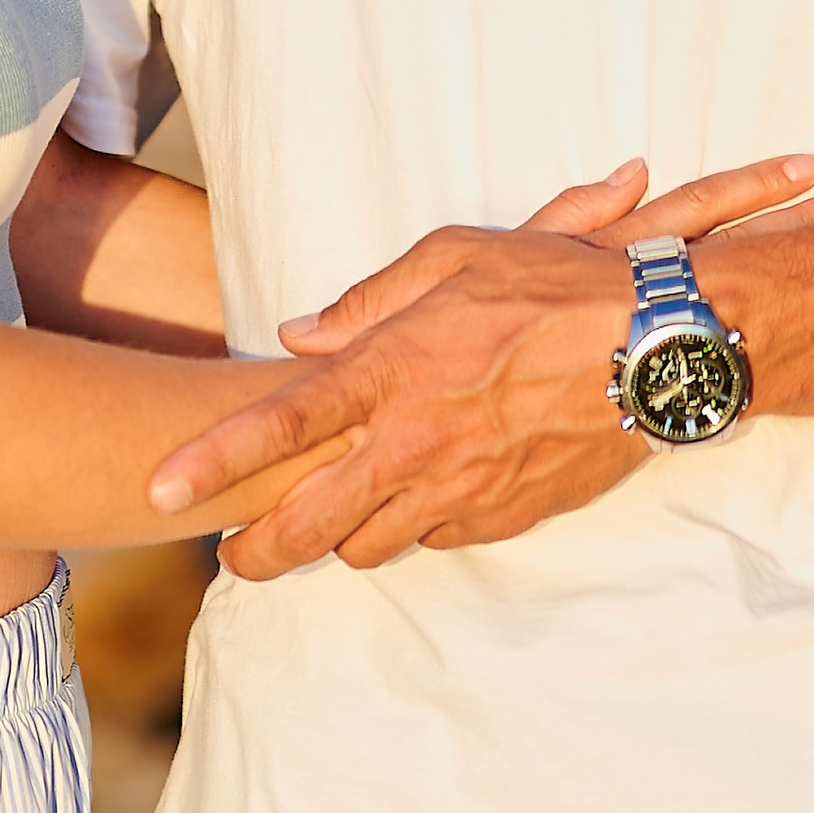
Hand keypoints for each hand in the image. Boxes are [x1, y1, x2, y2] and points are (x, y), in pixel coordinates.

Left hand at [150, 153, 813, 576]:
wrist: (658, 348)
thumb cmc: (553, 286)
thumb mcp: (452, 258)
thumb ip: (366, 304)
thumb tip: (298, 336)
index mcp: (390, 372)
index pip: (278, 428)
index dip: (209, 462)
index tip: (155, 490)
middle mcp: (415, 443)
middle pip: (308, 525)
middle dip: (258, 552)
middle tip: (235, 554)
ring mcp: (462, 490)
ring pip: (370, 547)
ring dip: (341, 539)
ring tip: (328, 520)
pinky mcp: (505, 517)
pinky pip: (437, 542)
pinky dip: (415, 529)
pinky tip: (417, 500)